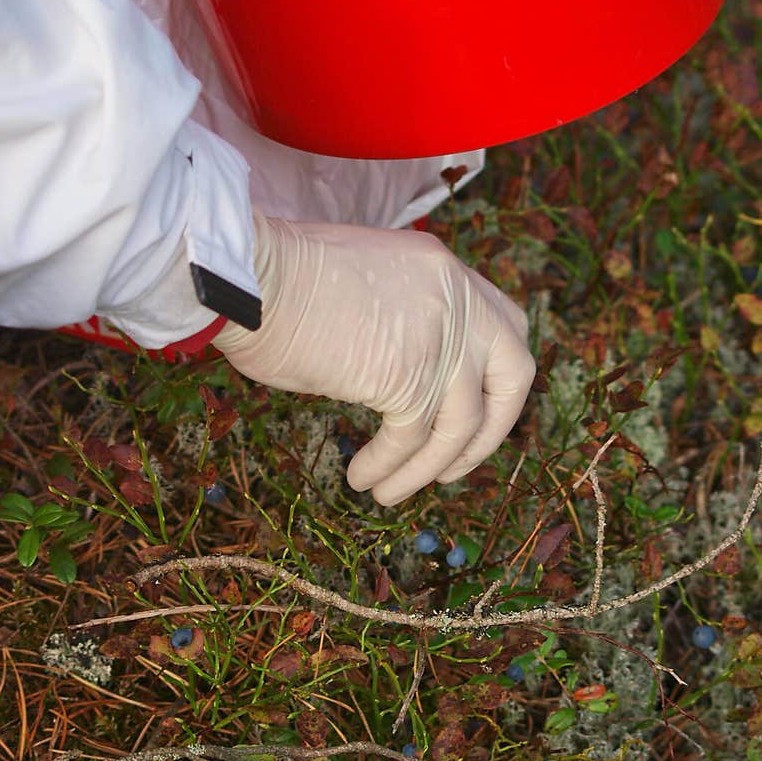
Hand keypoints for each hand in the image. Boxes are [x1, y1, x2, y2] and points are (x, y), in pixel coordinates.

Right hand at [212, 212, 535, 505]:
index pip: (504, 322)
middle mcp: (455, 296)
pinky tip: (363, 479)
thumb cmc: (276, 279)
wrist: (246, 275)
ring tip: (390, 493)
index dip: (496, 373)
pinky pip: (412, 439)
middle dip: (493, 429)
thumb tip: (400, 369)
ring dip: (426, 469)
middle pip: (515, 372)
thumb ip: (399, 313)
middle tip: (456, 465)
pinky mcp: (408, 376)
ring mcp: (439, 336)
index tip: (473, 407)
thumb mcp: (363, 279)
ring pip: (460, 423)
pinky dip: (390, 468)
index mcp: (442, 267)